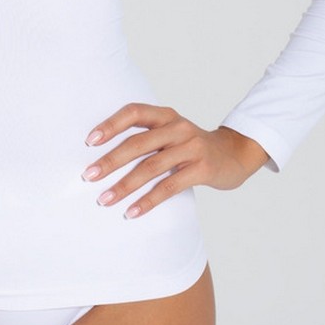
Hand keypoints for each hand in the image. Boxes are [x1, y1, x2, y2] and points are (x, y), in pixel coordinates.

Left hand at [80, 103, 270, 217]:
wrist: (235, 154)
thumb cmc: (192, 146)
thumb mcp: (171, 133)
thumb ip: (146, 138)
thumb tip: (103, 157)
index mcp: (166, 115)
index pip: (134, 112)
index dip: (110, 125)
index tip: (89, 141)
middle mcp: (178, 128)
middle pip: (138, 143)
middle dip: (110, 161)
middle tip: (88, 176)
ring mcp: (192, 147)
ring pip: (151, 167)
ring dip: (124, 186)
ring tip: (104, 199)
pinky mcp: (202, 169)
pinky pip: (169, 186)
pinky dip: (148, 201)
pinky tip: (132, 212)